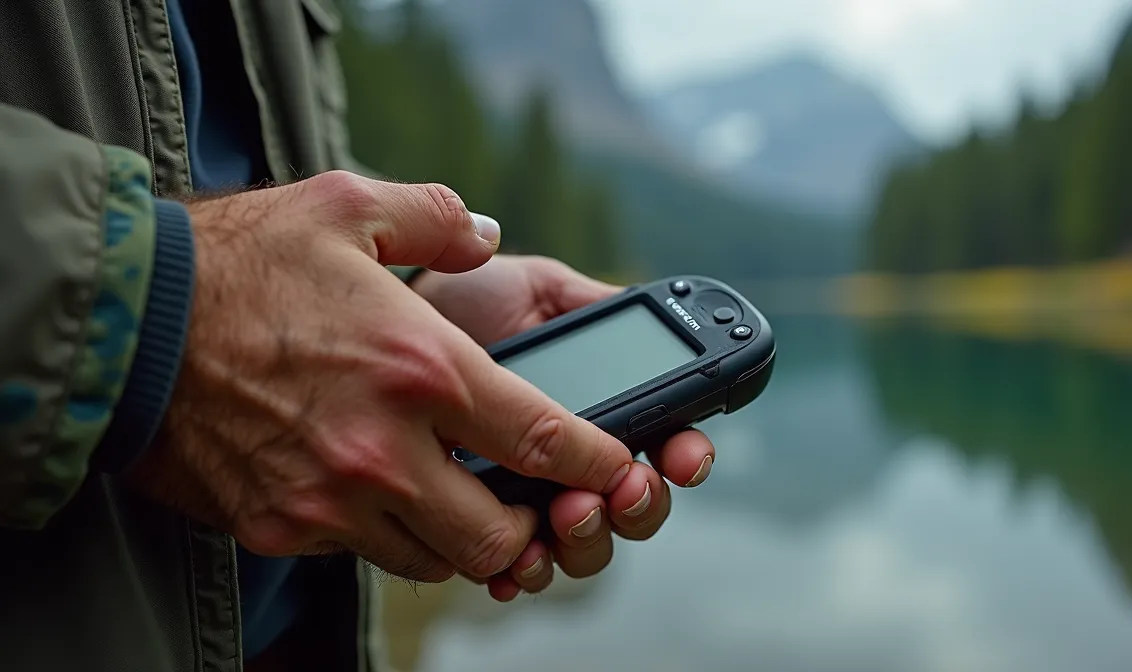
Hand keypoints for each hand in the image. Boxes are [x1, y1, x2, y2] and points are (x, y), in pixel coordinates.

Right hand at [126, 172, 634, 584]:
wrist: (127, 322)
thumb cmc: (241, 259)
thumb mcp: (345, 203)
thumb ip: (434, 216)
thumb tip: (484, 232)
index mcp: (421, 367)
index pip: (541, 439)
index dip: (595, 463)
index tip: (614, 467)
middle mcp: (384, 448)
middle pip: (495, 535)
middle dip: (527, 528)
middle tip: (526, 501)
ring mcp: (330, 497)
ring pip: (431, 559)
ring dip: (456, 537)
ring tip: (455, 500)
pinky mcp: (282, 524)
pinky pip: (358, 552)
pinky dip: (382, 532)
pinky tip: (376, 491)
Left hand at [412, 256, 715, 600]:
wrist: (365, 332)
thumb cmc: (455, 304)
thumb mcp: (533, 288)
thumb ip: (592, 299)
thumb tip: (657, 311)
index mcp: (600, 410)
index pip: (664, 443)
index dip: (686, 455)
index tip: (684, 454)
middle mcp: (572, 464)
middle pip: (634, 509)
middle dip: (642, 506)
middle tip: (626, 486)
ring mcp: (528, 502)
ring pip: (583, 548)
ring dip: (588, 540)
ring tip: (567, 514)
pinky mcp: (472, 529)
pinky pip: (510, 570)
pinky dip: (521, 574)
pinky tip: (512, 565)